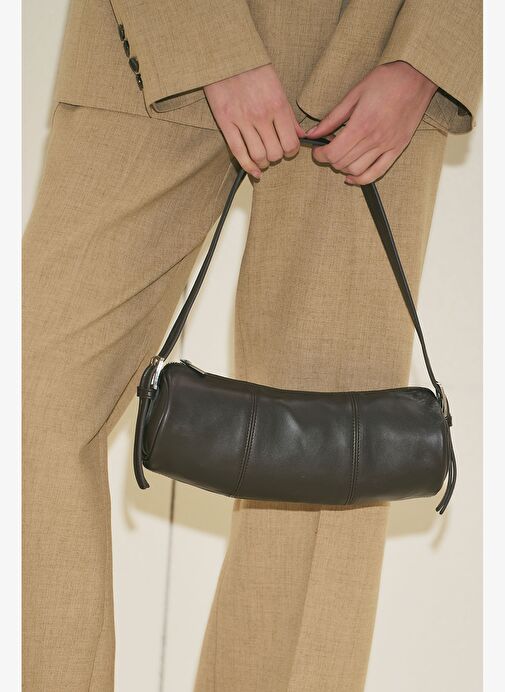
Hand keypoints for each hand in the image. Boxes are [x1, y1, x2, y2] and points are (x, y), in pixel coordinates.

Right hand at [204, 64, 304, 178]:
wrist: (226, 55)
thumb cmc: (253, 68)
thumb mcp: (277, 86)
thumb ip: (289, 113)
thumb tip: (301, 135)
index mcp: (278, 105)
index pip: (291, 143)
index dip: (292, 152)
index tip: (288, 149)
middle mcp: (262, 115)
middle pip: (275, 153)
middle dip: (277, 158)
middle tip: (274, 153)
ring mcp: (243, 120)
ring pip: (258, 156)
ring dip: (263, 163)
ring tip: (263, 160)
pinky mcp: (226, 123)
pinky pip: (238, 152)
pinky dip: (248, 167)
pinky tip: (254, 173)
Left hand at [304, 61, 437, 184]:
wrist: (418, 75)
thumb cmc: (387, 79)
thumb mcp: (355, 93)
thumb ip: (333, 117)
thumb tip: (313, 133)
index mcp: (361, 124)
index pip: (333, 153)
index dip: (320, 155)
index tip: (317, 150)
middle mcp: (374, 138)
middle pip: (342, 163)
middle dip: (330, 159)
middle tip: (329, 149)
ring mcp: (387, 146)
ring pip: (357, 170)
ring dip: (344, 168)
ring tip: (342, 156)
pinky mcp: (398, 149)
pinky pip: (377, 173)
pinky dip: (362, 179)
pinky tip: (352, 176)